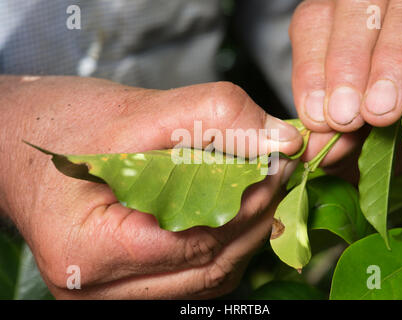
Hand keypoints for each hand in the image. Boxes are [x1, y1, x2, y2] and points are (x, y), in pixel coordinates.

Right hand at [0, 76, 354, 298]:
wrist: (22, 145)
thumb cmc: (63, 127)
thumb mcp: (135, 113)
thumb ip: (210, 119)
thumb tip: (280, 139)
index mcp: (88, 251)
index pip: (190, 243)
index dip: (242, 206)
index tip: (273, 167)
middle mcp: (97, 288)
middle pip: (204, 268)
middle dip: (252, 220)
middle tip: (277, 176)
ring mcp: (112, 292)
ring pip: (204, 280)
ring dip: (243, 235)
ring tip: (264, 192)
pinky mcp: (127, 283)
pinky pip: (191, 278)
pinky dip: (222, 246)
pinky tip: (237, 214)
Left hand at [290, 0, 401, 132]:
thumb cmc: (366, 108)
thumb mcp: (345, 118)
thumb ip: (329, 129)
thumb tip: (316, 150)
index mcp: (331, 19)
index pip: (312, 27)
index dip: (312, 73)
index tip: (317, 117)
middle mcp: (367, 3)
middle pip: (355, 15)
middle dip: (347, 69)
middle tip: (346, 117)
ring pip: (401, 12)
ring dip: (388, 61)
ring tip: (380, 109)